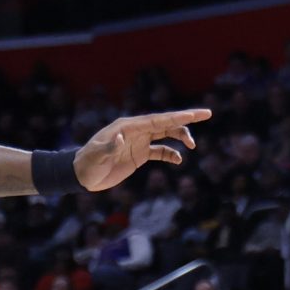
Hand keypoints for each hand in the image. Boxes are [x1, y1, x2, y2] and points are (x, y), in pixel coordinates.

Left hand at [73, 109, 212, 191]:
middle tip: (207, 114)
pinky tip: (178, 160)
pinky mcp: (139, 155)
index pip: (157, 119)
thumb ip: (110, 147)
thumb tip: (121, 138)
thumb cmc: (87, 164)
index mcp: (127, 127)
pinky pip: (160, 151)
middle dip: (186, 119)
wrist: (81, 176)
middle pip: (165, 122)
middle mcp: (135, 131)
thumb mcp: (96, 156)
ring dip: (180, 137)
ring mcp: (138, 142)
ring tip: (193, 146)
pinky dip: (171, 154)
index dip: (176, 116)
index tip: (195, 113)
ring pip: (165, 134)